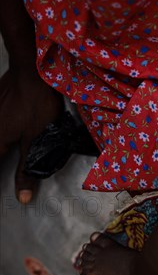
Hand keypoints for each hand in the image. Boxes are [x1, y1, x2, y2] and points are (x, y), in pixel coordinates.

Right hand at [0, 66, 61, 202]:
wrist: (31, 71)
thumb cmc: (37, 105)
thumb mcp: (37, 141)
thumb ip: (28, 169)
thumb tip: (23, 197)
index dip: (0, 183)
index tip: (4, 202)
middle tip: (4, 172)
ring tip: (6, 160)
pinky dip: (0, 142)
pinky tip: (6, 144)